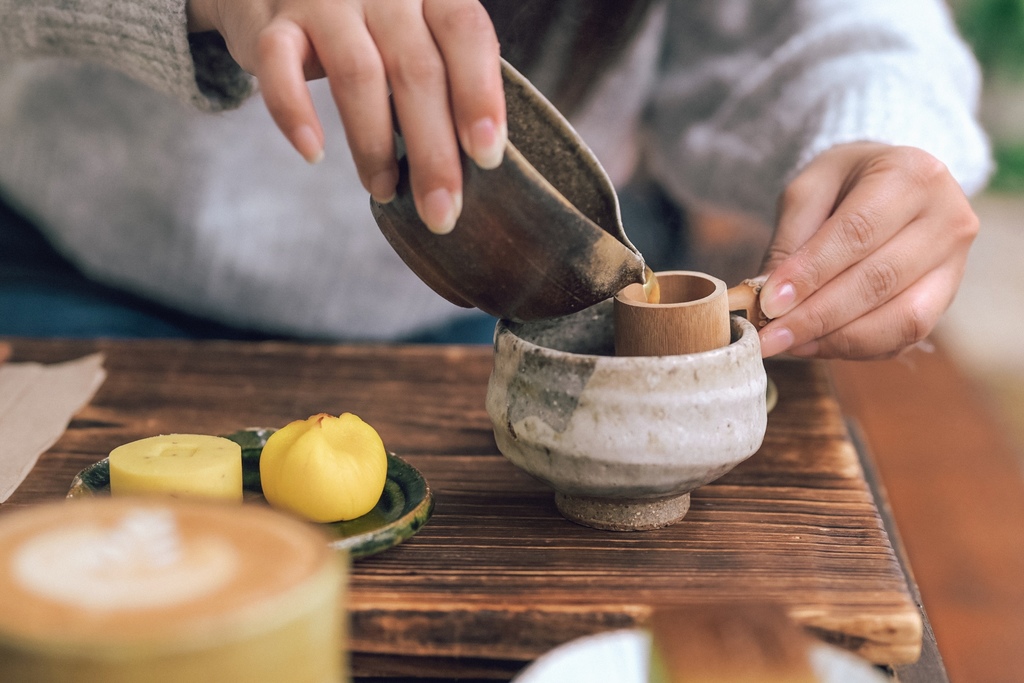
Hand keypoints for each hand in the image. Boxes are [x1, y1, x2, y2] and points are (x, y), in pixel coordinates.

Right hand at [186, 0, 506, 233]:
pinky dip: (295, 113)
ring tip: (385, 190)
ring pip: (357, 75)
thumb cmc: (365, 22)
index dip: (480, 94)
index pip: (466, 31)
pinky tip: (312, 152)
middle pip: (416, 69)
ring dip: (374, 145)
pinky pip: (280, 67)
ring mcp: (324, 0)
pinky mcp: (271, 21)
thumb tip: (475, 160)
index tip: (487, 157)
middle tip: (441, 210)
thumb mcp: (413, 31)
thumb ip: (443, 74)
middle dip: (433, 150)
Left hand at [756, 142, 978, 359]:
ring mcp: (955, 263)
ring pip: (901, 318)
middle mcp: (948, 219)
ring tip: (789, 343)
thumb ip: (790, 240)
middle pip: (879, 280)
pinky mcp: (947, 298)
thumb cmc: (846, 185)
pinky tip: (817, 344)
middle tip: (769, 337)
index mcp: (913, 175)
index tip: (769, 303)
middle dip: (817, 316)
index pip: (857, 233)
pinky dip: (857, 347)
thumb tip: (767, 298)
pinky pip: (905, 335)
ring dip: (838, 339)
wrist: (894, 184)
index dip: (811, 274)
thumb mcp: (809, 190)